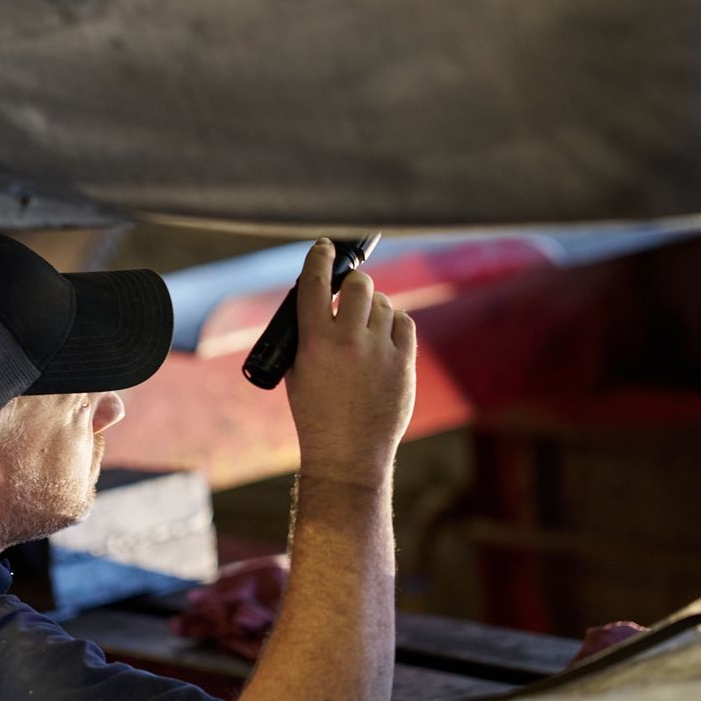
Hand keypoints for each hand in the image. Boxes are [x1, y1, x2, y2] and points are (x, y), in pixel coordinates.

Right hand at [284, 239, 416, 485]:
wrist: (348, 452)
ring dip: (374, 306)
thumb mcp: (296, 370)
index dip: (319, 257)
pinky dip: (395, 322)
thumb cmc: (316, 413)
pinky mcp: (403, 363)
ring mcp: (379, 352)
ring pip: (384, 303)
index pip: (315, 282)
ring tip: (366, 324)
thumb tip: (320, 301)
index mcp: (314, 341)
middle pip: (359, 285)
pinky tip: (386, 333)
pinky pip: (404, 323)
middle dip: (355, 283)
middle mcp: (348, 341)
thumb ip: (305, 334)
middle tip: (351, 292)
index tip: (324, 247)